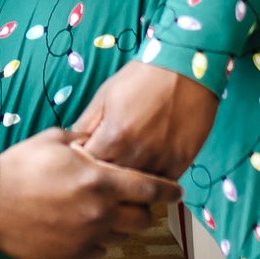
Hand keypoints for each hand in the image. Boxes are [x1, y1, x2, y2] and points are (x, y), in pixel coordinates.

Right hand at [0, 128, 181, 258]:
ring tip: (106, 213)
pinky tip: (84, 226)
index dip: (168, 190)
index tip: (178, 192)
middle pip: (142, 219)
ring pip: (122, 238)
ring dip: (120, 225)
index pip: (149, 188)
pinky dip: (98, 239)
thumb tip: (95, 139)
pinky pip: (99, 250)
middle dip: (144, 210)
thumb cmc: (20, 167)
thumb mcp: (53, 139)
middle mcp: (99, 212)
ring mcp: (86, 236)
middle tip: (136, 201)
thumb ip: (83, 140)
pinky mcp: (71, 255)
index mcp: (99, 180)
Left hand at [68, 60, 218, 179]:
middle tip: (105, 163)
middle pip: (111, 183)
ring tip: (126, 167)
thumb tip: (72, 147)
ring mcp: (160, 162)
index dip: (84, 163)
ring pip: (137, 189)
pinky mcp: (180, 164)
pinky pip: (160, 185)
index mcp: (113, 138)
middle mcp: (136, 155)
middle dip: (104, 176)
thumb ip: (86, 124)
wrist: (187, 69)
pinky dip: (152, 181)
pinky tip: (147, 167)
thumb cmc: (142, 78)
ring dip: (128, 183)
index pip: (88, 168)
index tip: (86, 157)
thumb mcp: (105, 95)